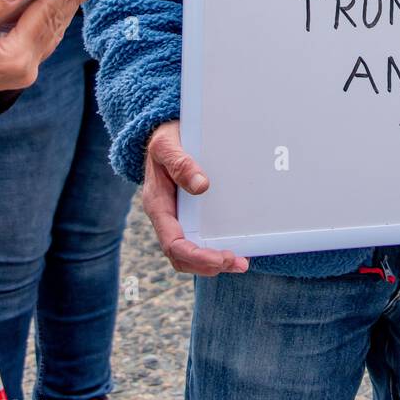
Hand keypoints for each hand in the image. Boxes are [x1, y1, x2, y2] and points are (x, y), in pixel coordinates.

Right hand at [0, 0, 99, 90]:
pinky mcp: (21, 72)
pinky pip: (44, 40)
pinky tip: (62, 5)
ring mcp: (24, 74)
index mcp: (13, 58)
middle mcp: (24, 69)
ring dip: (67, 7)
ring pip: (53, 32)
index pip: (46, 15)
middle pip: (55, 23)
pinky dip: (53, 19)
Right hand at [142, 120, 248, 275]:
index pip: (173, 243)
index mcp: (158, 205)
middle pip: (182, 256)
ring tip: (242, 263)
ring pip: (192, 250)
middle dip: (209, 265)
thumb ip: (180, 163)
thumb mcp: (166, 145)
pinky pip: (202, 236)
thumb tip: (201, 186)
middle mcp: (168, 217)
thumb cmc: (166, 140)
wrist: (167, 134)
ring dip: (215, 262)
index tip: (220, 259)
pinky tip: (238, 246)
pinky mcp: (192, 212)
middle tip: (239, 264)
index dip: (196, 256)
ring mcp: (179, 216)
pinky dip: (217, 246)